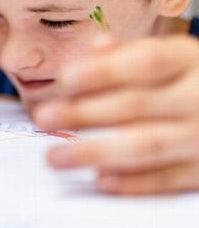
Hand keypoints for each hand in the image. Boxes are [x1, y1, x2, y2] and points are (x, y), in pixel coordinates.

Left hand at [34, 34, 198, 194]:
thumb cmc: (187, 79)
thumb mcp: (168, 56)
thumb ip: (129, 54)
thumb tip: (97, 45)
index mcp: (188, 60)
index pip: (146, 62)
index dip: (103, 71)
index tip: (63, 79)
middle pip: (138, 104)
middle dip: (85, 112)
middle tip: (43, 117)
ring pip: (148, 146)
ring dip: (96, 152)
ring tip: (54, 157)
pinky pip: (168, 179)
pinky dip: (133, 182)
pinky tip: (100, 179)